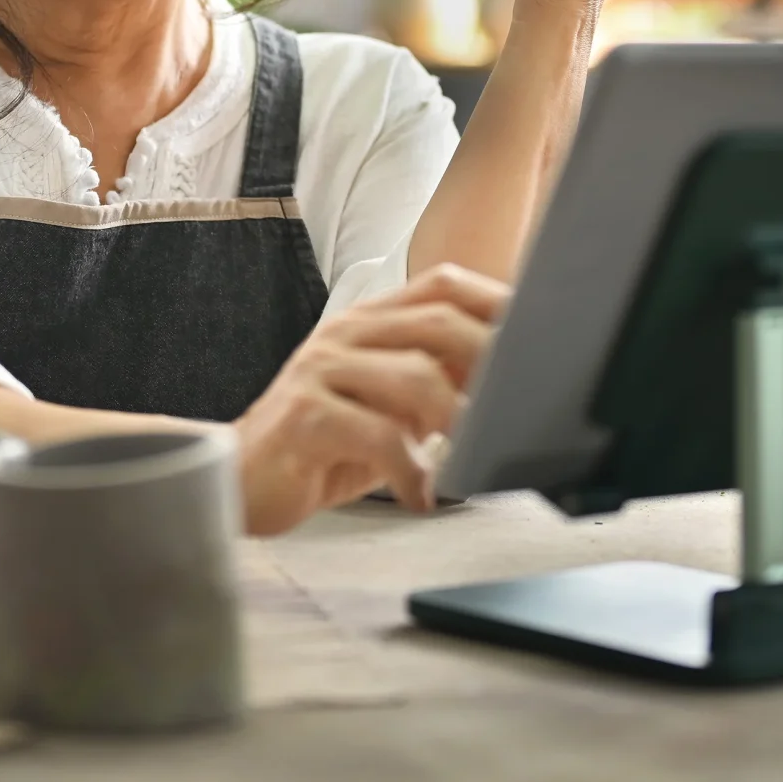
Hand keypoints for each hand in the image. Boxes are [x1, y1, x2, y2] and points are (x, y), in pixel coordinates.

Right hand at [233, 263, 506, 535]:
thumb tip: (509, 380)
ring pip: (414, 377)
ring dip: (458, 420)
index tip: (543, 333)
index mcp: (369, 322)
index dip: (496, 302)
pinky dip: (411, 471)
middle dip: (492, 361)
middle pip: (437, 323)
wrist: (239, 477)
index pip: (442, 286)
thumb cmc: (323, 444)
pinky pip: (375, 436)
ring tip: (473, 455)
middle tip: (520, 404)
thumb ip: (436, 383)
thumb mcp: (388, 406)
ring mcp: (320, 371)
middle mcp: (345, 334)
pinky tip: (420, 495)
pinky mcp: (303, 418)